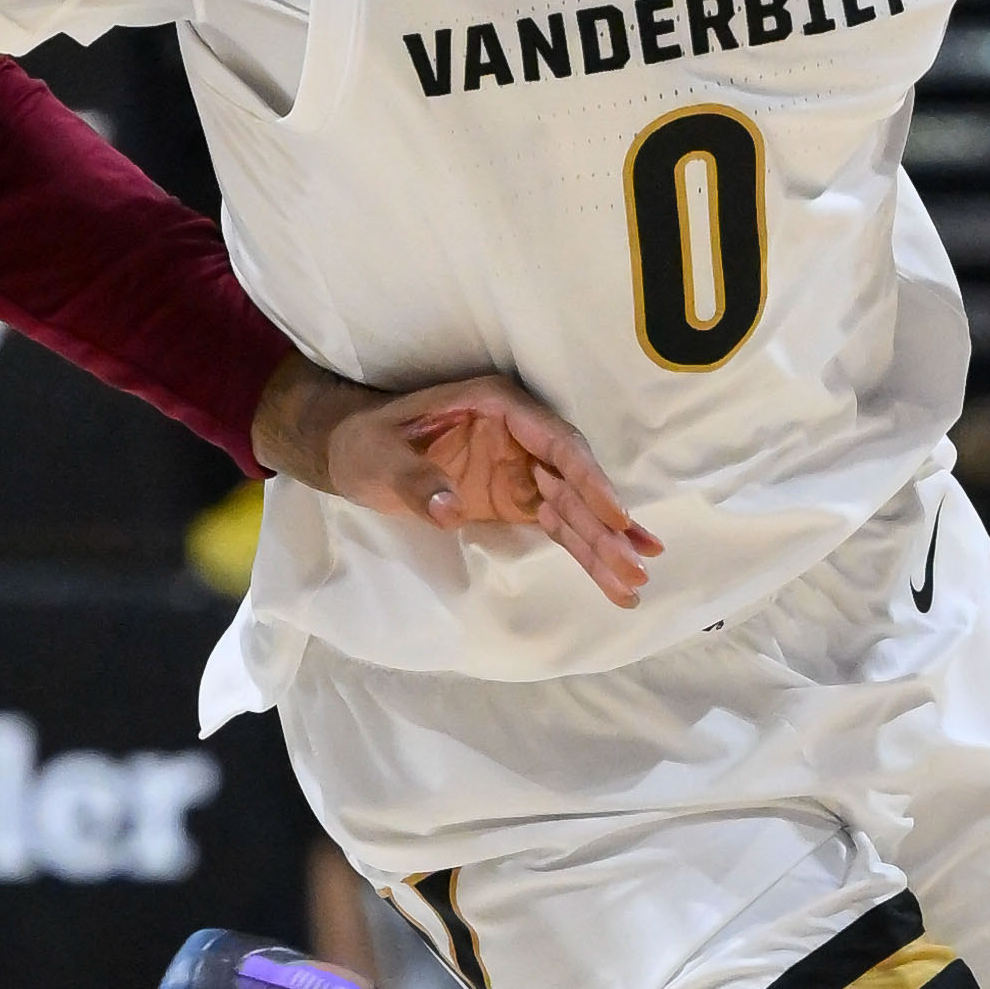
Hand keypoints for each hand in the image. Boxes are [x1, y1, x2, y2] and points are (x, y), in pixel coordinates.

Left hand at [263, 365, 664, 608]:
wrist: (351, 451)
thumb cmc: (366, 443)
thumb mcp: (379, 458)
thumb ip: (415, 480)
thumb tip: (449, 508)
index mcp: (496, 405)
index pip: (555, 442)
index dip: (588, 479)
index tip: (614, 516)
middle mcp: (521, 433)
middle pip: (575, 480)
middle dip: (607, 524)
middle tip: (638, 563)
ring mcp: (523, 467)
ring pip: (574, 509)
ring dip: (604, 545)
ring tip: (636, 583)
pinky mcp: (518, 498)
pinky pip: (559, 526)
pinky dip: (584, 551)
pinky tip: (614, 577)